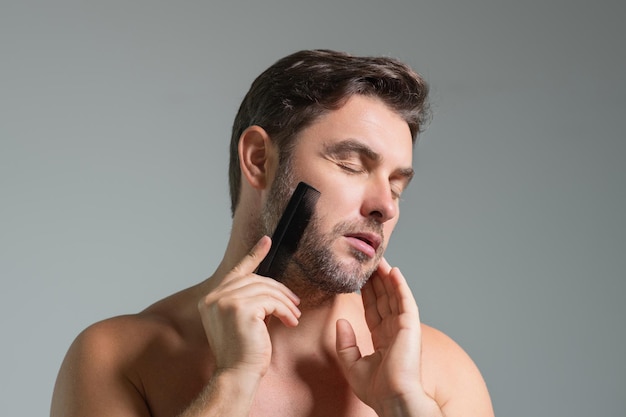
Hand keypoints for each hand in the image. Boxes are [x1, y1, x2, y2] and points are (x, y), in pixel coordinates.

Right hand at [197, 236, 300, 378]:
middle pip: (255, 279)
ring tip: (294, 315)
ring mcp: (225, 302)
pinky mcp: (240, 308)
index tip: (267, 240)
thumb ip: (246, 301)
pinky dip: (285, 310)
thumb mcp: (240, 321)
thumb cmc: (241, 352)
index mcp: (210, 300)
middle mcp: (214, 298)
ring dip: (285, 302)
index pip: (236, 271)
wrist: (237, 374)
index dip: (254, 254)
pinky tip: (290, 321)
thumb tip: (269, 287)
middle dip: (279, 289)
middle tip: (295, 302)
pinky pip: (271, 301)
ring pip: (265, 289)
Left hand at [336, 258, 440, 415]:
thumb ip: (345, 343)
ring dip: (387, 277)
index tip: (359, 278)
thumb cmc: (377, 390)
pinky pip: (405, 301)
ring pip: (394, 296)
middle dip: (376, 280)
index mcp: (383, 340)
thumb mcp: (352, 365)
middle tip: (368, 261)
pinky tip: (394, 271)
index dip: (366, 293)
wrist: (393, 399)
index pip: (373, 310)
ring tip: (379, 259)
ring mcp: (404, 327)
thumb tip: (340, 321)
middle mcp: (394, 331)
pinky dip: (400, 285)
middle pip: (383, 299)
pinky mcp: (410, 326)